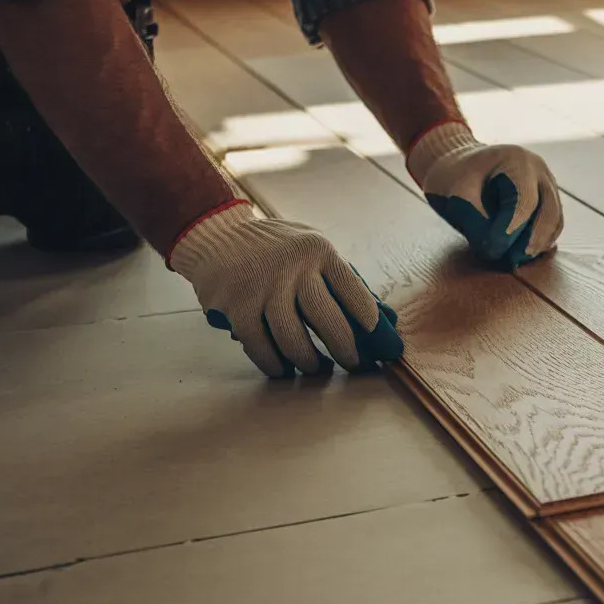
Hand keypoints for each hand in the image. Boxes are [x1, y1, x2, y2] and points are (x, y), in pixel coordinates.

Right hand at [168, 201, 402, 377]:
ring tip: (317, 368)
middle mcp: (292, 266)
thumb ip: (343, 279)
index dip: (370, 322)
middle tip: (354, 364)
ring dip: (309, 362)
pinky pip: (259, 345)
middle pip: (328, 320)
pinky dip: (274, 363)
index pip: (353, 291)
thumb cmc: (279, 249)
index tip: (379, 342)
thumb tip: (386, 318)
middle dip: (346, 350)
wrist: (217, 235)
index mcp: (318, 250)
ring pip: (293, 339)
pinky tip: (284, 368)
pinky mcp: (236, 305)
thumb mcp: (313, 249)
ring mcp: (262, 286)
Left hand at [407, 122, 562, 269]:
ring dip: (539, 243)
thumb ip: (476, 222)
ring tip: (517, 259)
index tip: (494, 250)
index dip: (512, 229)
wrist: (457, 164)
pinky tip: (523, 253)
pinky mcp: (546, 200)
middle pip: (549, 211)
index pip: (524, 201)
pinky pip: (553, 224)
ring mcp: (546, 184)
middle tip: (513, 260)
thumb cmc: (454, 176)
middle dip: (533, 240)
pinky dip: (541, 241)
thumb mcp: (457, 196)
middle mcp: (539, 170)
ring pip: (555, 220)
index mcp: (517, 161)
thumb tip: (497, 251)